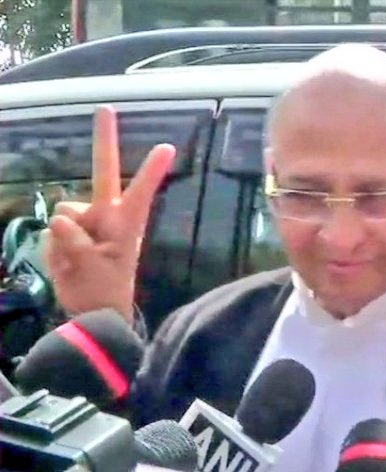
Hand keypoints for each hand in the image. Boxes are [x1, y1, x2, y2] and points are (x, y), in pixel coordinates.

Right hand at [43, 106, 174, 322]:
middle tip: (105, 108)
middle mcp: (106, 214)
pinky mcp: (64, 231)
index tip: (168, 147)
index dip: (151, 170)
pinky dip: (53, 251)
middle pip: (104, 172)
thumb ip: (76, 243)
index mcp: (125, 223)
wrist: (89, 311)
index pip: (140, 191)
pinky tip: (66, 264)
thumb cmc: (104, 289)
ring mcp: (84, 220)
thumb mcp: (94, 269)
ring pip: (64, 211)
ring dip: (64, 239)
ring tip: (78, 262)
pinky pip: (50, 232)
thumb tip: (59, 219)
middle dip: (105, 140)